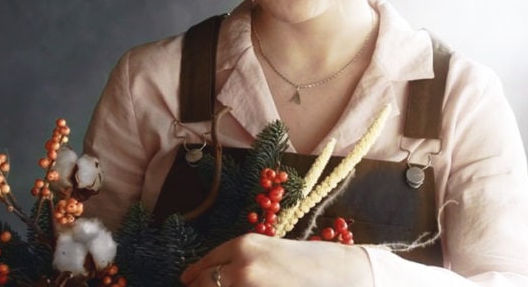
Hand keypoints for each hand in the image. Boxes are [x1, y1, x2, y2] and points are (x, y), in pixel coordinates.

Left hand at [180, 233, 372, 286]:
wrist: (342, 274)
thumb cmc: (310, 260)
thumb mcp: (270, 250)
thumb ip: (242, 259)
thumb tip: (214, 273)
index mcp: (243, 245)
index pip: (206, 264)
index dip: (194, 274)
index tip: (186, 280)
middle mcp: (241, 267)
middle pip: (204, 284)